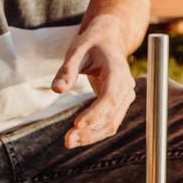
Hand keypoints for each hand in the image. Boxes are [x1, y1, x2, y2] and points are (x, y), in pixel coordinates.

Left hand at [53, 23, 134, 148]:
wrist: (108, 41)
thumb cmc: (91, 44)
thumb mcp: (76, 51)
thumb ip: (67, 70)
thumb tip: (56, 89)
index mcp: (117, 72)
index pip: (109, 98)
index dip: (95, 114)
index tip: (76, 124)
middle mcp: (126, 87)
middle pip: (111, 116)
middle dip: (89, 130)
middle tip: (67, 140)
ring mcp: (125, 97)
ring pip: (112, 124)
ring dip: (91, 136)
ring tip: (69, 142)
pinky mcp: (119, 104)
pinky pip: (109, 123)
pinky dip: (94, 132)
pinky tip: (77, 137)